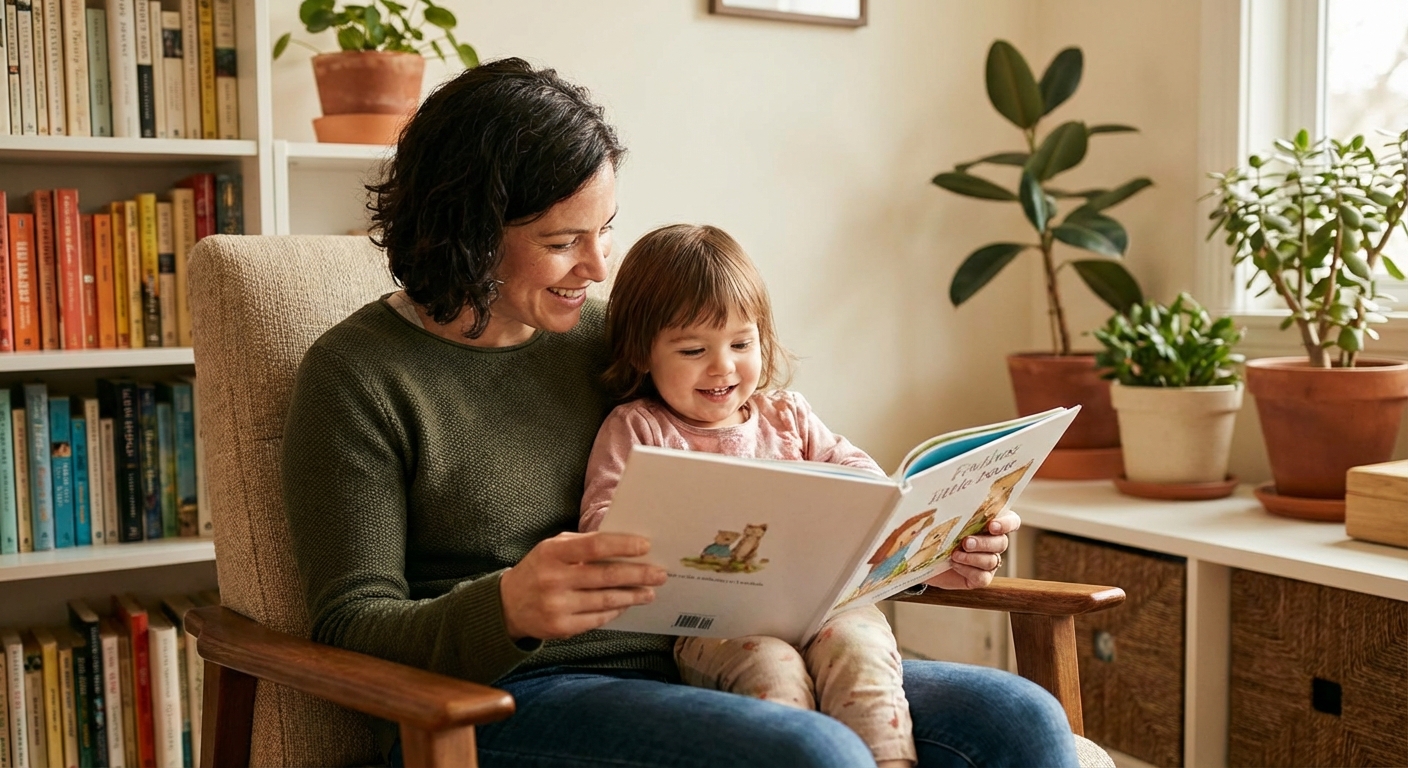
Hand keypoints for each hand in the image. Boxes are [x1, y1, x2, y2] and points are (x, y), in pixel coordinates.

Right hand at [500, 532, 666, 640]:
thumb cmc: (539, 569)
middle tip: (659, 574)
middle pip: (605, 576)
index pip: (594, 546)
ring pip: (605, 601)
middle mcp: (554, 579)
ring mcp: (557, 606)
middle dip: (637, 575)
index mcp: (553, 553)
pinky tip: (626, 605)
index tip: (645, 547)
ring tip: (649, 592)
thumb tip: (624, 545)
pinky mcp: (561, 628)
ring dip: (632, 596)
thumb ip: (583, 544)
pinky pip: (597, 619)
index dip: (622, 546)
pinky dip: (615, 611)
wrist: (507, 605)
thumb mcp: (552, 548)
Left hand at [925, 509, 1019, 589]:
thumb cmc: (935, 532)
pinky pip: (983, 577)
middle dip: (984, 543)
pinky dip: (969, 570)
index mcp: (990, 522)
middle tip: (966, 542)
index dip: (1007, 523)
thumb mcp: (941, 517)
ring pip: (992, 560)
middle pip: (1001, 542)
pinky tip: (955, 564)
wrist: (924, 558)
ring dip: (973, 558)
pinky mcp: (980, 577)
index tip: (992, 525)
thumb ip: (948, 507)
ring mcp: (988, 561)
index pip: (1011, 521)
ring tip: (955, 554)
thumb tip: (935, 493)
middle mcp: (993, 542)